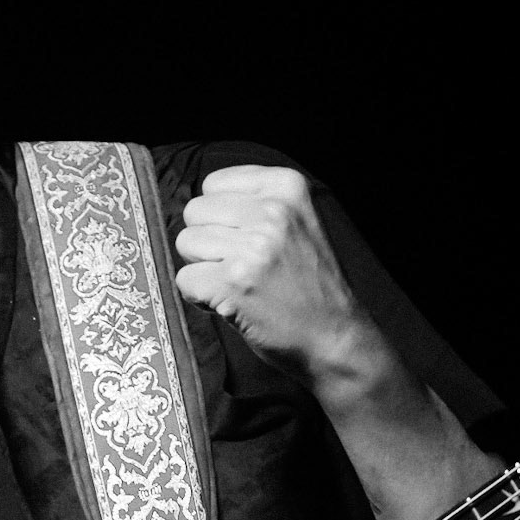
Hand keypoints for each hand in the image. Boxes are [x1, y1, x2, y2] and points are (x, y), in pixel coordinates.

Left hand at [174, 165, 371, 382]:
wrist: (334, 336)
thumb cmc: (309, 283)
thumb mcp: (296, 221)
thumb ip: (252, 203)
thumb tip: (195, 204)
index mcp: (287, 187)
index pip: (213, 183)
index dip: (221, 215)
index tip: (247, 237)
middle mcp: (272, 212)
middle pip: (195, 211)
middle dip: (209, 240)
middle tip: (241, 266)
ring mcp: (253, 248)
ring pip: (186, 243)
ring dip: (205, 269)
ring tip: (240, 283)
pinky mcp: (233, 284)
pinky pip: (185, 279)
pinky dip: (199, 297)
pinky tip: (231, 302)